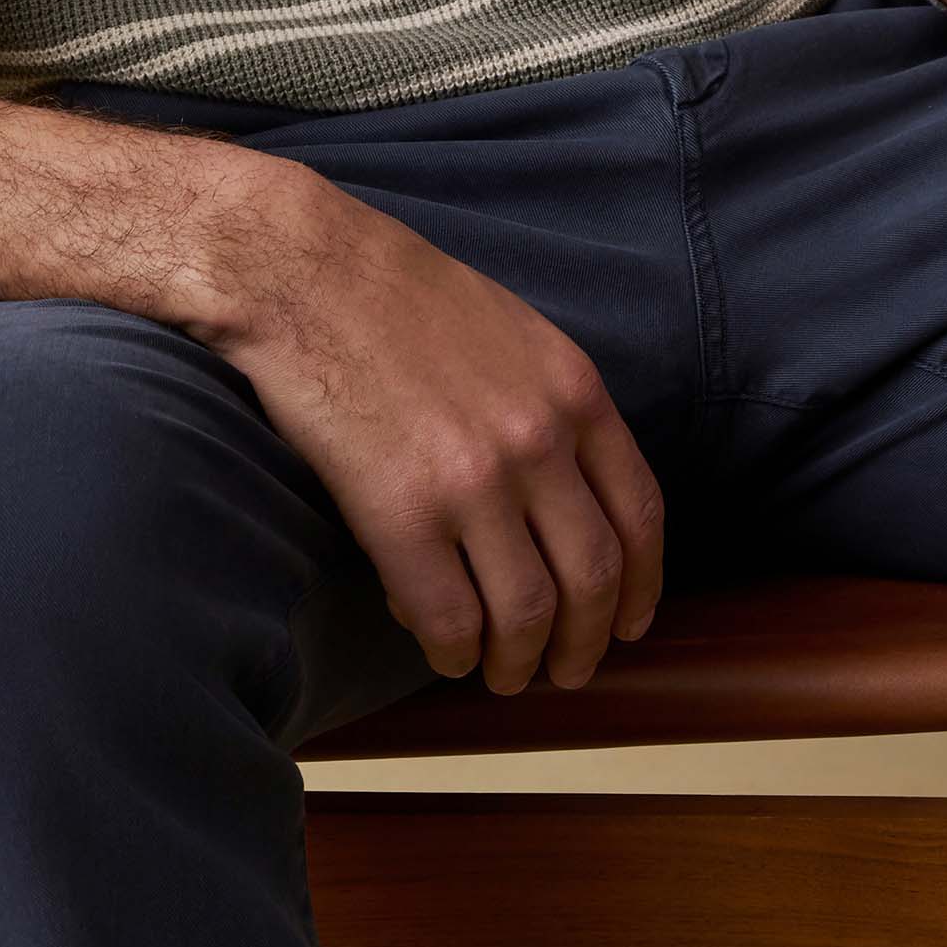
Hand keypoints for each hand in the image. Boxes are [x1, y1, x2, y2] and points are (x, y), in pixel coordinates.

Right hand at [204, 170, 664, 691]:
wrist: (304, 271)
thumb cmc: (397, 294)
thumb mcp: (512, 331)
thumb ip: (550, 406)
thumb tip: (564, 494)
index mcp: (573, 392)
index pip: (640, 513)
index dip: (642, 586)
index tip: (629, 625)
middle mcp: (538, 441)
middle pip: (592, 578)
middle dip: (585, 643)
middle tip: (565, 670)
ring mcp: (472, 481)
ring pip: (526, 612)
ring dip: (519, 662)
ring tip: (503, 674)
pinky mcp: (400, 513)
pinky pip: (448, 617)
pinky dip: (453, 651)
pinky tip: (443, 651)